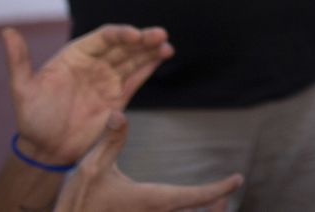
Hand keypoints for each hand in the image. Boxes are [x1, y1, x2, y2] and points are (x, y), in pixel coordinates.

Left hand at [6, 24, 172, 165]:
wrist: (46, 150)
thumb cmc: (32, 118)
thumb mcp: (22, 89)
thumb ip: (18, 60)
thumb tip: (7, 31)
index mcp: (75, 55)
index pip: (102, 38)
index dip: (119, 34)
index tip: (134, 35)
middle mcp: (94, 63)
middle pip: (122, 46)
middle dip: (142, 39)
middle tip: (159, 34)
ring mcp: (108, 79)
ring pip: (133, 59)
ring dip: (150, 50)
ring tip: (166, 44)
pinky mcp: (118, 97)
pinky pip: (137, 77)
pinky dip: (150, 66)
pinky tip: (164, 55)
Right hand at [54, 112, 241, 211]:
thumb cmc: (77, 203)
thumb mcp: (90, 168)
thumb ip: (110, 140)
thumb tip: (119, 112)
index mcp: (152, 201)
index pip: (196, 196)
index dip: (219, 188)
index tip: (237, 180)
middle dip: (214, 207)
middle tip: (225, 196)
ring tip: (212, 204)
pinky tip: (181, 209)